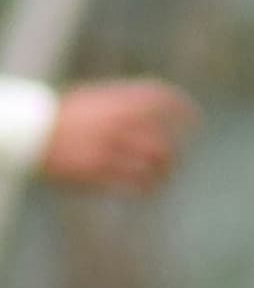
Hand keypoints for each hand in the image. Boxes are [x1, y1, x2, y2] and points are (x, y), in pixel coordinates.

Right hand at [40, 79, 196, 191]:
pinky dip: (147, 187)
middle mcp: (116, 125)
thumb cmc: (61, 116)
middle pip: (163, 141)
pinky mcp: (98, 174)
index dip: (182, 109)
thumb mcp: (92, 100)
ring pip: (153, 166)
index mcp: (115, 102)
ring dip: (164, 172)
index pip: (161, 99)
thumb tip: (156, 108)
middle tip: (172, 157)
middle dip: (173, 152)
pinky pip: (134, 183)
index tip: (192, 118)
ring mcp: (109, 150)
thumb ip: (123, 103)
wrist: (27, 133)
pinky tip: (147, 188)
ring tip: (163, 176)